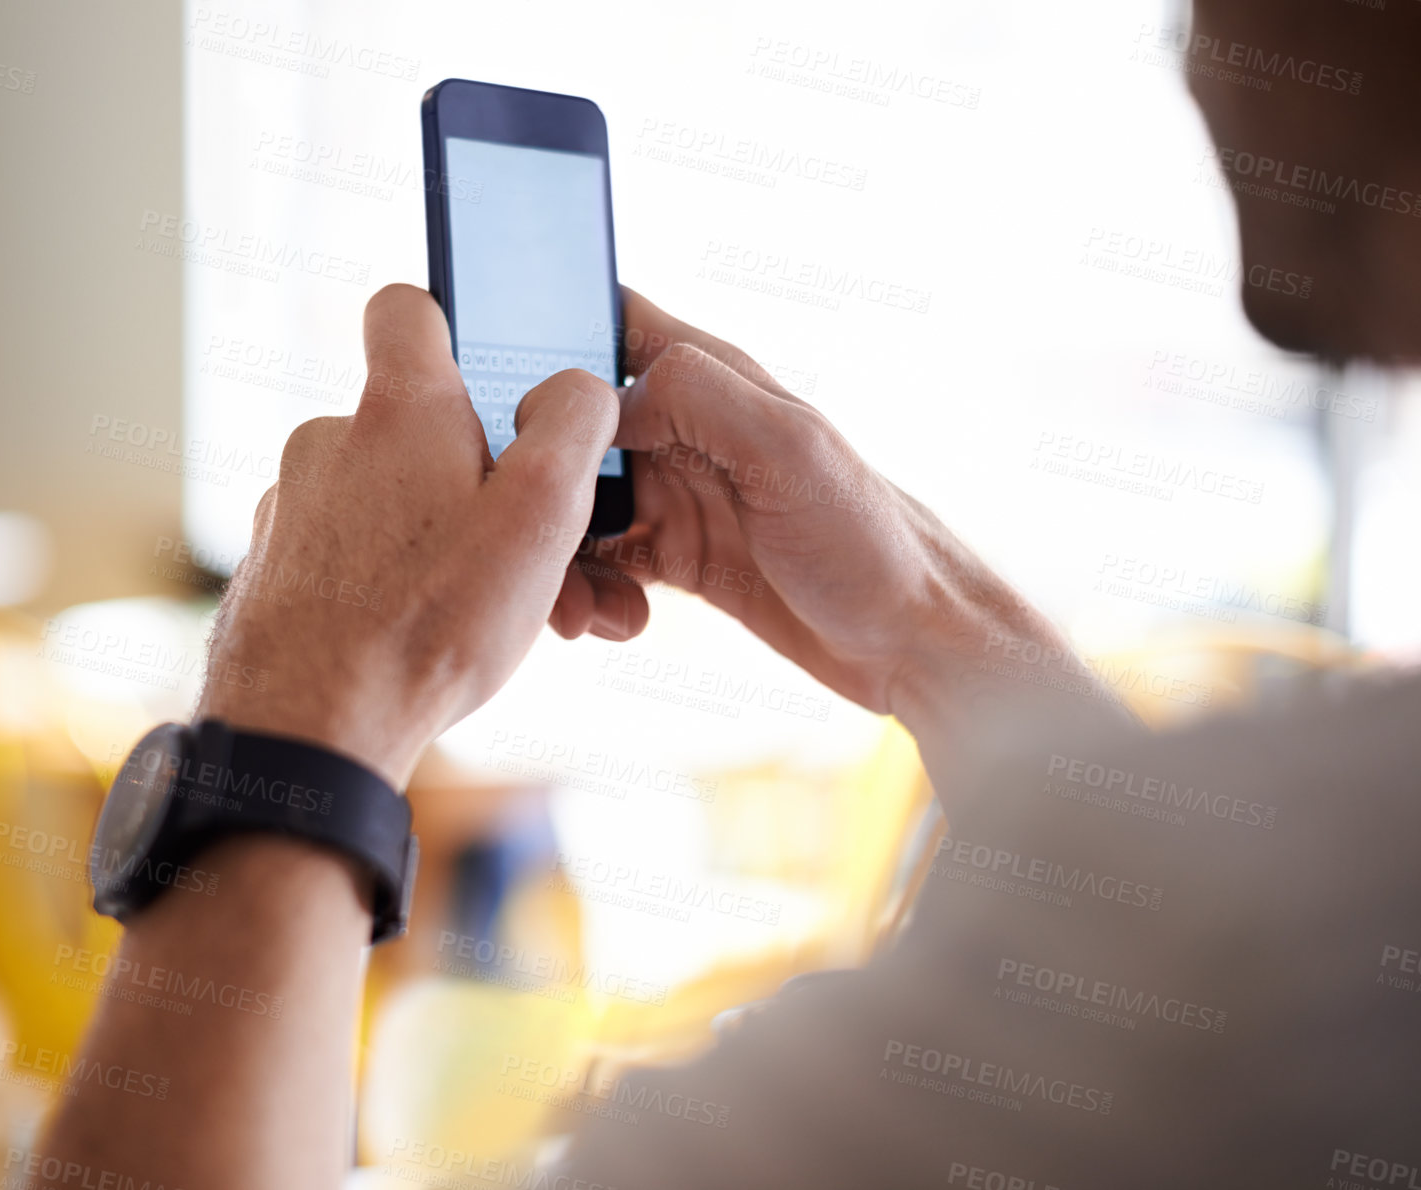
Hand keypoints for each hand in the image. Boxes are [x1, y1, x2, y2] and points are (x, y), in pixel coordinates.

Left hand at [198, 284, 619, 787]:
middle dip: (479, 487)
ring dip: (443, 549)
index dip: (453, 329)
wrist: (309, 733)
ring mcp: (290, 510)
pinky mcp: (273, 573)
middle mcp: (328, 444)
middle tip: (531, 563)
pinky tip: (424, 641)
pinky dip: (391, 586)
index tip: (489, 385)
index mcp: (398, 410)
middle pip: (416, 433)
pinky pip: (349, 558)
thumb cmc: (428, 624)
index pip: (407, 308)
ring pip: (387, 507)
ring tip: (488, 621)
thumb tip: (576, 388)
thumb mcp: (541, 515)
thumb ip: (571, 426)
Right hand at [552, 289, 1092, 768]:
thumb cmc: (872, 539)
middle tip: (527, 531)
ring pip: (575, 502)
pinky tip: (614, 620)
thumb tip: (603, 398)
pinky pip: (600, 562)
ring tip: (576, 606)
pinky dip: (589, 590)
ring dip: (558, 550)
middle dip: (537, 475)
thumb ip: (697, 396)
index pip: (611, 320)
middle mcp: (687, 429)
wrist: (912, 644)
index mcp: (713, 379)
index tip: (507, 395)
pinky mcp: (677, 557)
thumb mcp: (790, 448)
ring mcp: (678, 494)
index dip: (550, 339)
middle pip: (570, 425)